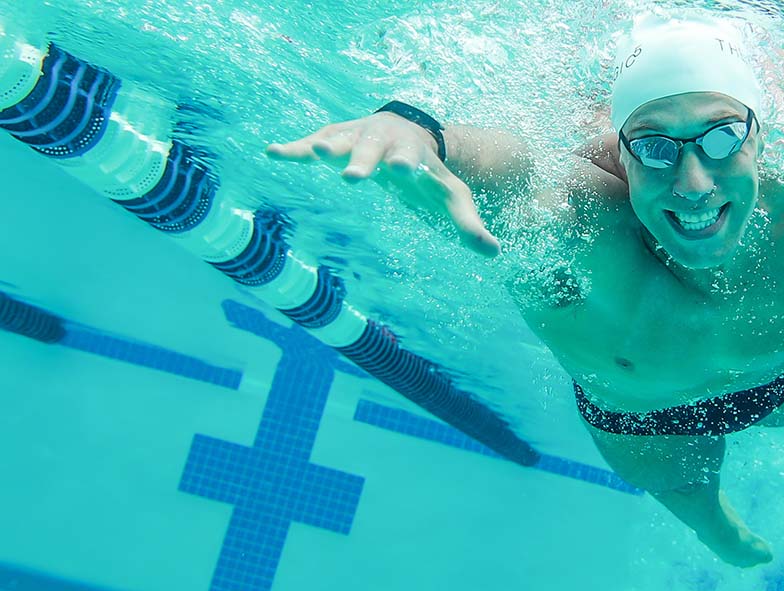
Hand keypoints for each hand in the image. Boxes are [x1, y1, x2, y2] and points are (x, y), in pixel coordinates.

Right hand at [266, 112, 499, 256]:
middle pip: (374, 150)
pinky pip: (313, 142)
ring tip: (311, 154)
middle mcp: (385, 142)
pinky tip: (273, 152)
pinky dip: (295, 148)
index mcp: (413, 156)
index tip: (404, 171)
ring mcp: (358, 137)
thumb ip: (468, 224)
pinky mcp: (336, 138)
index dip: (407, 165)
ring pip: (342, 140)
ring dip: (328, 147)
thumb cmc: (429, 174)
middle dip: (364, 160)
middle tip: (352, 176)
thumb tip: (495, 253)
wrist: (410, 129)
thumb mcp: (451, 197)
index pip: (412, 161)